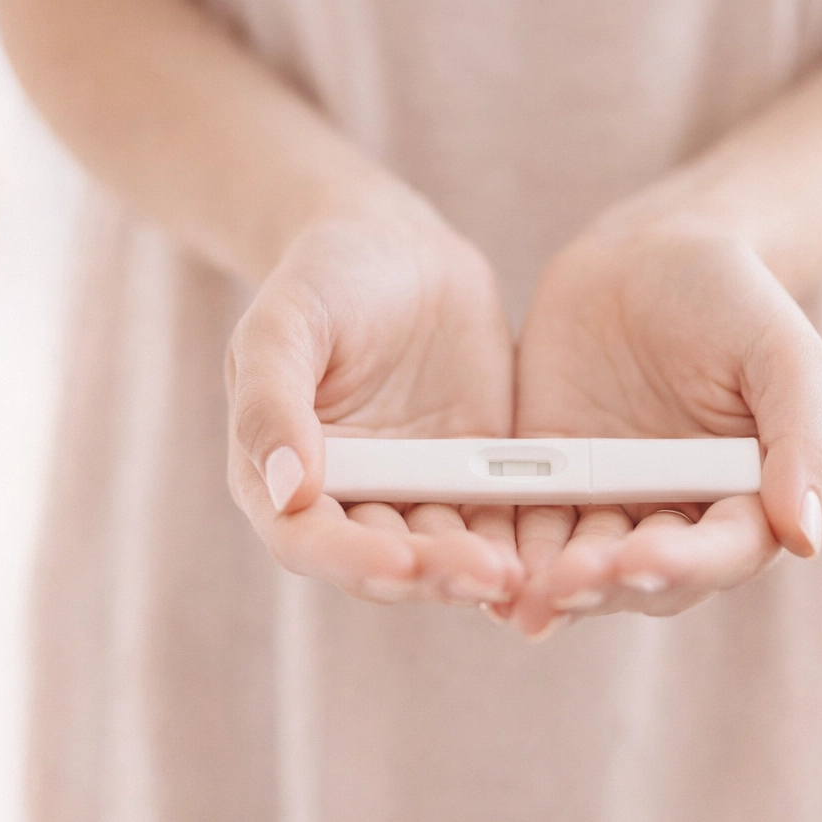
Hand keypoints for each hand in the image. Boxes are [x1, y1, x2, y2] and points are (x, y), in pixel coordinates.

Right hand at [226, 211, 523, 606]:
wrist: (398, 246)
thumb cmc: (320, 278)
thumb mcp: (281, 325)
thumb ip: (270, 402)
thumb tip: (287, 489)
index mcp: (280, 477)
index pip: (309, 541)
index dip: (351, 560)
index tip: (398, 562)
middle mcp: (349, 501)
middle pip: (386, 561)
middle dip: (432, 575)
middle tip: (482, 575)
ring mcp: (415, 492)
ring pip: (445, 552)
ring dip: (478, 569)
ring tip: (518, 573)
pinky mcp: (474, 476)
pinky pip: (498, 520)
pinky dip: (521, 543)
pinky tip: (551, 552)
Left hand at [505, 218, 821, 637]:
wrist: (648, 253)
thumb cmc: (732, 298)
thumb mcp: (782, 351)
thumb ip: (801, 438)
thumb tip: (806, 537)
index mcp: (745, 500)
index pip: (721, 553)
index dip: (683, 565)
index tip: (642, 559)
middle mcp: (676, 518)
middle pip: (644, 578)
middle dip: (606, 585)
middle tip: (567, 584)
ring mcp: (608, 507)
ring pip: (580, 568)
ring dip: (551, 587)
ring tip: (519, 596)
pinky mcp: (550, 486)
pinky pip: (527, 530)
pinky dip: (505, 554)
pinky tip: (479, 565)